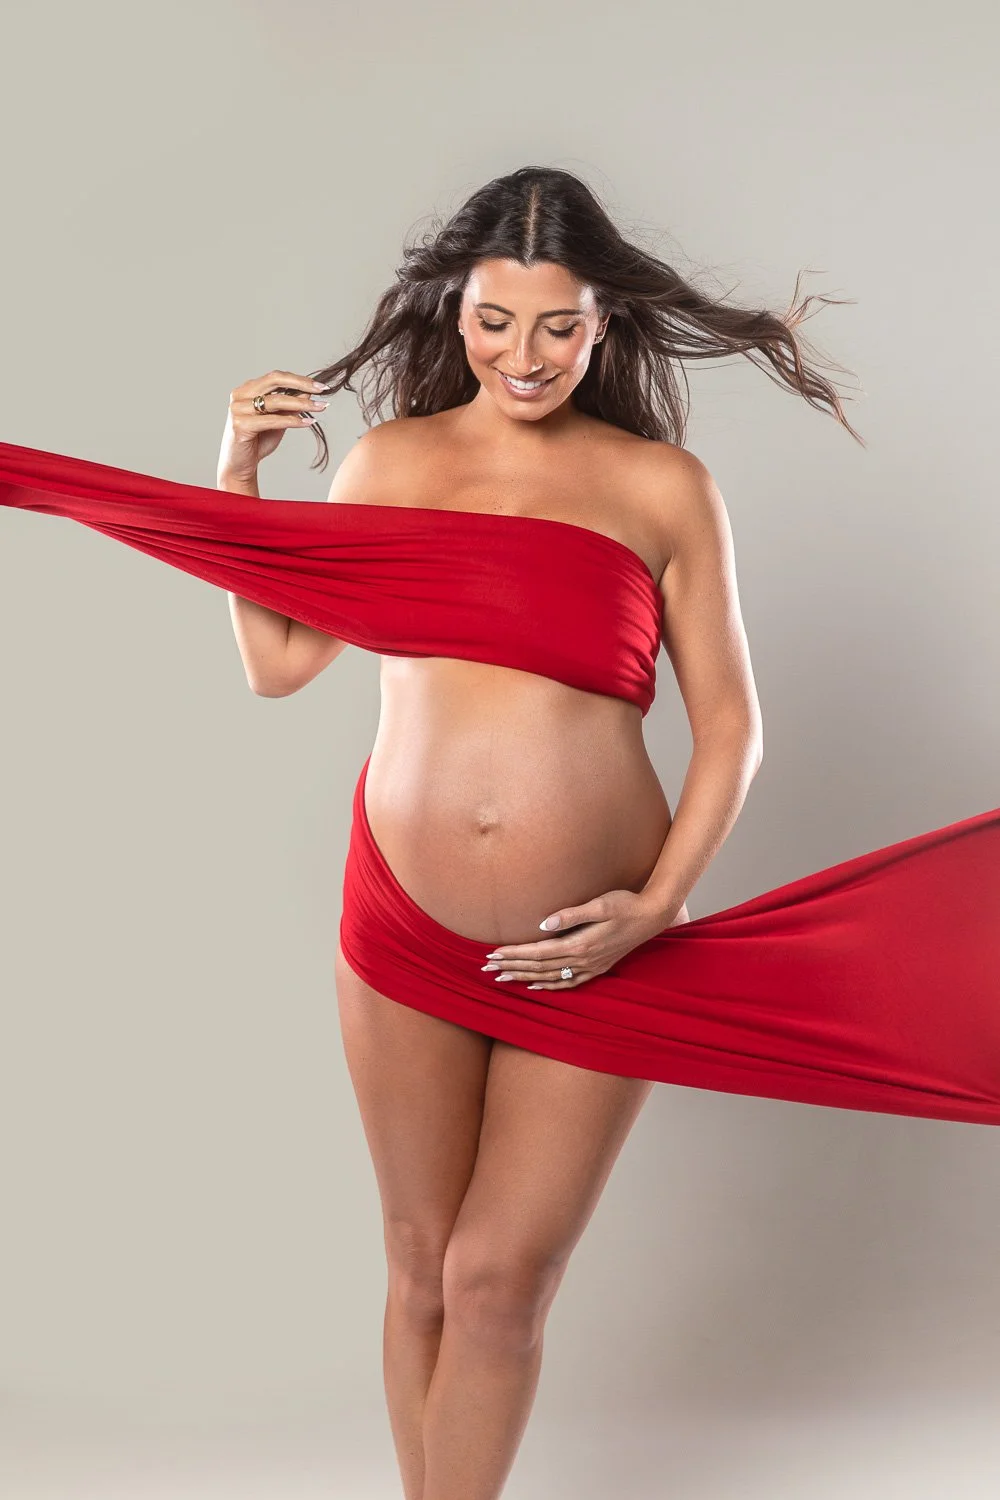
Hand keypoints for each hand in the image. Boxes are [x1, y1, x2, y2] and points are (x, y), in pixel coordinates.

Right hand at [217, 369, 329, 485]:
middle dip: (301, 384)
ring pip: (275, 401)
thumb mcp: (277, 421)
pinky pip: (272, 420)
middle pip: (274, 380)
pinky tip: (307, 422)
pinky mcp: (240, 425)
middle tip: (322, 390)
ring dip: (301, 403)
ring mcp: (238, 409)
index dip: (299, 379)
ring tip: (319, 407)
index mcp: (247, 389)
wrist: (240, 466)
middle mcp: (240, 395)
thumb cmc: (257, 441)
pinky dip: (292, 420)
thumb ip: (289, 406)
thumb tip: (309, 392)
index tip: (320, 386)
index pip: (276, 377)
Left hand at [481, 889, 682, 989]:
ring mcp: (590, 967)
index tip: (492, 954)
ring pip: (549, 977)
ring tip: (502, 978)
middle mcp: (583, 960)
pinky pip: (568, 982)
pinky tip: (534, 986)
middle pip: (539, 967)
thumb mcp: (600, 904)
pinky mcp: (597, 967)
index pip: (538, 953)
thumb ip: (571, 915)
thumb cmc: (626, 904)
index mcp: (580, 944)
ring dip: (524, 977)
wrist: (653, 916)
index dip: (514, 954)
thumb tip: (542, 923)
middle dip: (511, 967)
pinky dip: (549, 986)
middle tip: (486, 968)